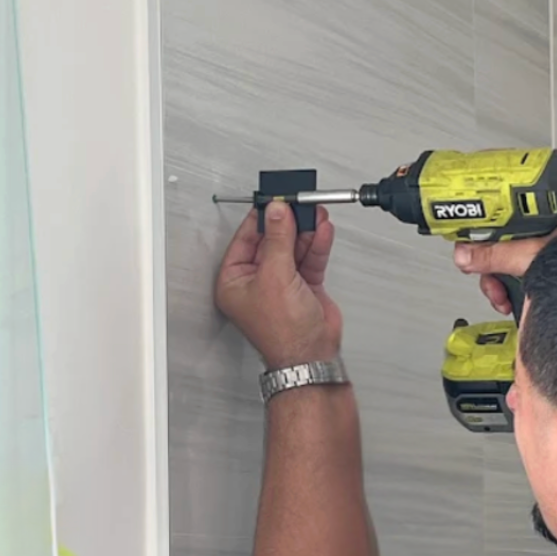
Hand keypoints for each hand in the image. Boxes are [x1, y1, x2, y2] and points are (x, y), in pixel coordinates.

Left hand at [215, 201, 343, 367]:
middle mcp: (256, 281)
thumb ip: (278, 239)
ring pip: (293, 247)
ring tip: (315, 213)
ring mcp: (281, 283)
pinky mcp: (304, 286)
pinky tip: (321, 230)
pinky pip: (309, 258)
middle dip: (287, 222)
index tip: (274, 200)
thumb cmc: (283, 334)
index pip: (245, 239)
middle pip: (272, 240)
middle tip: (298, 203)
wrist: (312, 355)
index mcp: (235, 280)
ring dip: (305, 230)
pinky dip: (316, 244)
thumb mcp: (275, 276)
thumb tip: (277, 213)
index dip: (261, 218)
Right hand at [453, 204, 556, 315]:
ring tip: (498, 295)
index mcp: (542, 210)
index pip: (501, 203)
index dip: (480, 216)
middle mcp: (540, 227)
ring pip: (502, 260)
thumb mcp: (530, 256)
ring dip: (494, 281)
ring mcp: (539, 250)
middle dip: (486, 260)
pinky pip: (512, 276)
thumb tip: (464, 255)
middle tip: (478, 269)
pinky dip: (504, 290)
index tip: (463, 229)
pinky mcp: (538, 272)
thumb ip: (495, 256)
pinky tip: (506, 300)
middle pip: (497, 237)